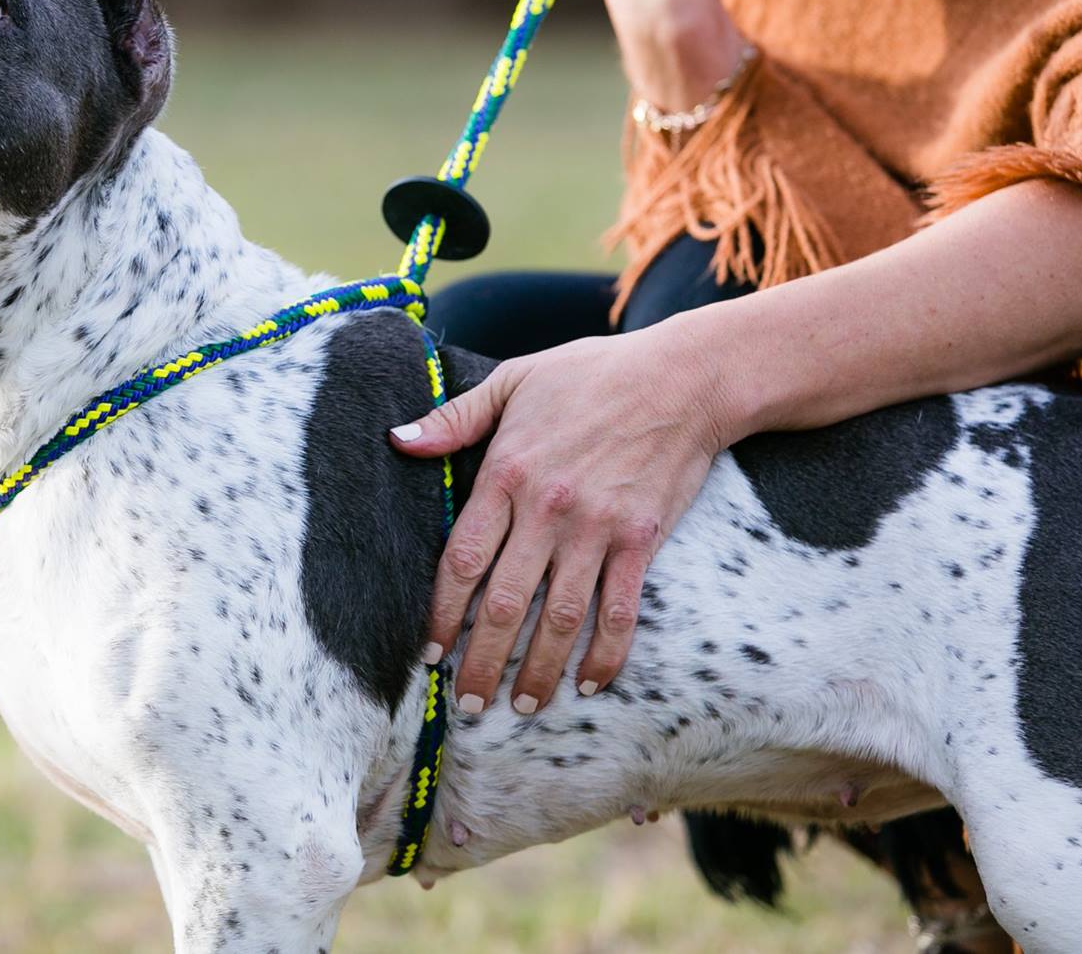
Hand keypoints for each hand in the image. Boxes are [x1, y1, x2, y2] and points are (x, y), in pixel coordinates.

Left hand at [388, 324, 731, 713]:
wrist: (684, 378)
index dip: (441, 614)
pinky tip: (588, 683)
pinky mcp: (640, 541)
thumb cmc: (593, 374)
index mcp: (507, 472)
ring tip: (521, 706)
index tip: (429, 653)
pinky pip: (619, 611)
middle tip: (466, 704)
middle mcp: (547, 509)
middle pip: (503, 603)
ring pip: (558, 618)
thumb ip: (453, 418)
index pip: (462, 559)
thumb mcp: (513, 380)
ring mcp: (596, 529)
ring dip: (537, 671)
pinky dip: (604, 654)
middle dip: (480, 661)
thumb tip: (397, 440)